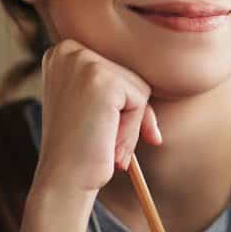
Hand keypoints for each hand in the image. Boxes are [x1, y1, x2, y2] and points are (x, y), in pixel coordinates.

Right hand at [34, 39, 162, 195]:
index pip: (117, 67)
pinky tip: (106, 142)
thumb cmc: (82, 146)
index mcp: (63, 51)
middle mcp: (68, 49)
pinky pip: (140, 99)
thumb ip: (118, 81)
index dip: (119, 102)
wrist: (63, 181)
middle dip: (126, 112)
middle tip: (100, 140)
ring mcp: (83, 62)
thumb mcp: (97, 104)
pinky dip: (131, 127)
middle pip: (130, 74)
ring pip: (138, 87)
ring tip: (102, 142)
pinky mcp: (100, 79)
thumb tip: (167, 64)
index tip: (98, 125)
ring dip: (129, 122)